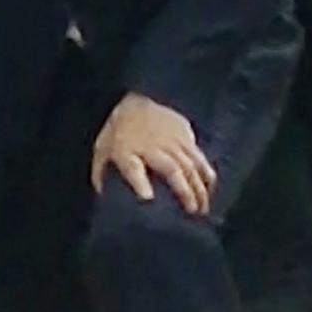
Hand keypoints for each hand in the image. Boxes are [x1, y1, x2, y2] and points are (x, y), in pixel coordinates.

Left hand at [91, 93, 216, 215]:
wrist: (134, 98)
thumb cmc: (119, 130)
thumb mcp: (103, 150)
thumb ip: (101, 173)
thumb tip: (102, 194)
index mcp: (128, 150)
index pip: (133, 167)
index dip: (139, 182)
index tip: (147, 198)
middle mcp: (153, 144)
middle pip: (173, 169)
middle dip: (185, 192)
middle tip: (193, 212)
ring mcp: (172, 137)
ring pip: (191, 163)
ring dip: (200, 186)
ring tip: (204, 206)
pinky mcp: (184, 131)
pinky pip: (198, 153)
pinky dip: (205, 170)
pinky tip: (210, 185)